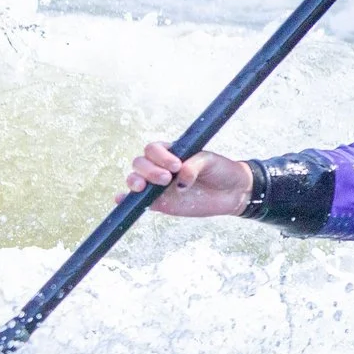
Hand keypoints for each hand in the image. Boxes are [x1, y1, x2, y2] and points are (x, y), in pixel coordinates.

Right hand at [120, 143, 252, 217]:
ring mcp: (158, 186)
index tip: (176, 165)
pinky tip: (121, 199)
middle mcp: (161, 167)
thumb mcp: (210, 161)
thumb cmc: (221, 170)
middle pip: (140, 163)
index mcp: (171, 152)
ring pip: (136, 179)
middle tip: (167, 179)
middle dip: (149, 170)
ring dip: (135, 181)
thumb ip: (193, 166)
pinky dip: (126, 199)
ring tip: (145, 187)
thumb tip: (179, 181)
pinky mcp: (160, 203)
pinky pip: (138, 201)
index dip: (160, 156)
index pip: (153, 149)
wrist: (233, 191)